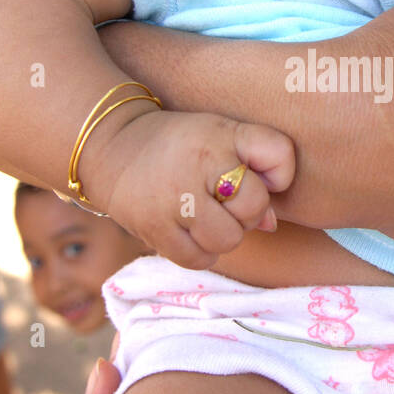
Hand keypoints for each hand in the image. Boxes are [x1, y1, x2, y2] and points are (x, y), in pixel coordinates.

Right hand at [83, 109, 295, 269]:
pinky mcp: (155, 231)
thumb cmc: (182, 145)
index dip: (276, 173)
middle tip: (220, 198)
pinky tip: (189, 230)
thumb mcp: (224, 134)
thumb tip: (270, 224)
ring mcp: (174, 201)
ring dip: (223, 234)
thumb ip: (262, 166)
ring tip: (204, 215)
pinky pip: (199, 259)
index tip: (250, 172)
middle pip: (254, 207)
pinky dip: (200, 251)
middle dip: (245, 209)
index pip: (279, 155)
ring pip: (229, 239)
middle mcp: (197, 166)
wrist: (114, 148)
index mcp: (220, 135)